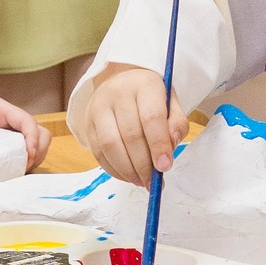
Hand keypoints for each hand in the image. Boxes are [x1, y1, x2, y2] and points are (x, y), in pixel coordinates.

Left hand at [0, 91, 52, 167]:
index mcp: (1, 109)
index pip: (26, 120)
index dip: (32, 137)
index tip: (29, 154)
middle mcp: (8, 121)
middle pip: (38, 132)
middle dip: (39, 149)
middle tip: (27, 166)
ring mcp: (6, 133)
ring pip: (34, 143)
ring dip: (34, 158)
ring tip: (21, 171)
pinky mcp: (1, 145)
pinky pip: (20, 154)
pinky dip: (22, 163)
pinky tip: (12, 172)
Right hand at [81, 65, 187, 185]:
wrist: (122, 83)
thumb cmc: (150, 98)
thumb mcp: (171, 103)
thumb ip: (177, 124)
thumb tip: (170, 147)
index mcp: (144, 85)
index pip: (151, 117)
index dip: (158, 144)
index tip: (165, 166)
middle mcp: (118, 93)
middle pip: (130, 134)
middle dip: (143, 164)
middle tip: (154, 181)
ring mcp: (99, 107)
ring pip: (110, 145)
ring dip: (127, 170)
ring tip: (141, 180)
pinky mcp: (88, 123)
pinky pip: (98, 152)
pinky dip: (113, 170)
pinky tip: (128, 176)